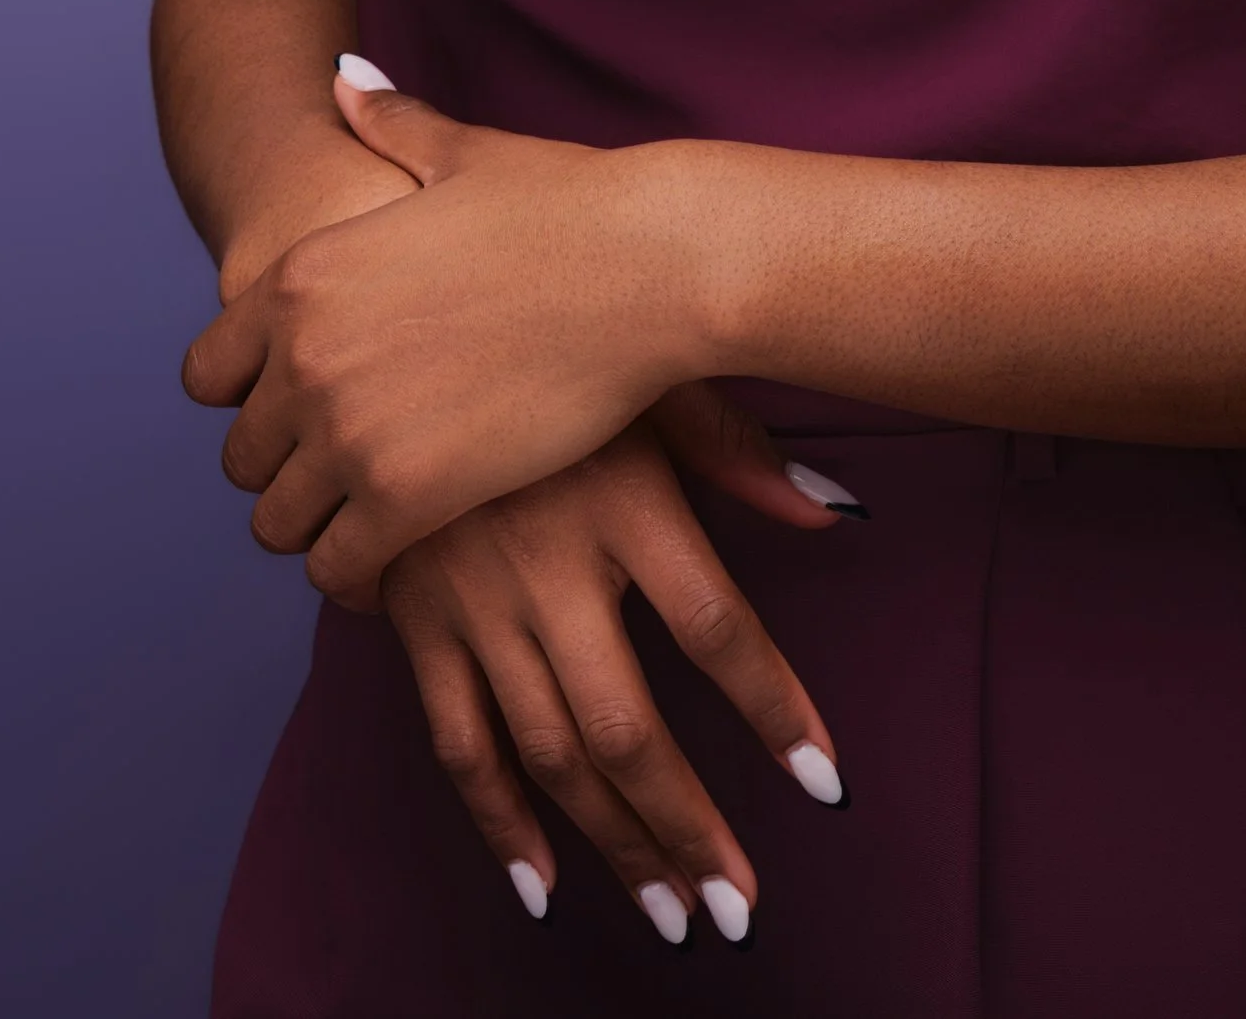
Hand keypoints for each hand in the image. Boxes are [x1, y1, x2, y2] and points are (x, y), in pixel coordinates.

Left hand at [182, 71, 712, 602]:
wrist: (650, 266)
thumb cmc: (570, 205)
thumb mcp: (461, 156)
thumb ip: (389, 127)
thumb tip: (345, 79)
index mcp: (305, 275)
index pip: (208, 374)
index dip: (251, 398)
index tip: (304, 409)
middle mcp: (306, 355)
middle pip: (242, 458)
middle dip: (288, 469)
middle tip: (348, 475)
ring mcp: (349, 431)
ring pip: (278, 525)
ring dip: (319, 528)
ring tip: (373, 523)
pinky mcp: (407, 496)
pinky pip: (337, 570)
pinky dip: (360, 575)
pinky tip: (401, 562)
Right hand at [387, 388, 853, 946]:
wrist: (402, 329)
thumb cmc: (554, 347)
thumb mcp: (653, 375)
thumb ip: (744, 451)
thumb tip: (843, 515)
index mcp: (622, 498)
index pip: (716, 626)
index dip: (774, 709)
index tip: (825, 783)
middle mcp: (547, 563)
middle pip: (627, 723)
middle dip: (688, 826)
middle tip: (742, 907)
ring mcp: (473, 600)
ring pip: (549, 753)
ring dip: (614, 844)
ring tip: (675, 916)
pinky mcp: (415, 621)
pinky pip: (457, 743)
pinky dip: (498, 824)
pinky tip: (542, 889)